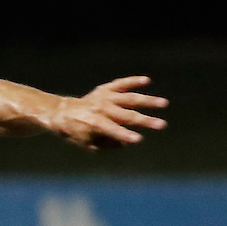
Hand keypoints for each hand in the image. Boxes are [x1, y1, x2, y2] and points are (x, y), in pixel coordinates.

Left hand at [53, 76, 167, 150]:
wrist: (62, 113)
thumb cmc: (77, 133)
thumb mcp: (89, 145)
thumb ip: (109, 144)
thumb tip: (127, 141)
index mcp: (94, 123)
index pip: (112, 130)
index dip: (125, 135)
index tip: (138, 139)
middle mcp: (100, 108)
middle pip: (126, 115)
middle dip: (145, 121)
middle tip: (162, 125)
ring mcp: (103, 97)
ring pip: (128, 98)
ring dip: (147, 100)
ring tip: (163, 103)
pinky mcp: (105, 89)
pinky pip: (120, 83)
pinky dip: (132, 81)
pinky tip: (147, 80)